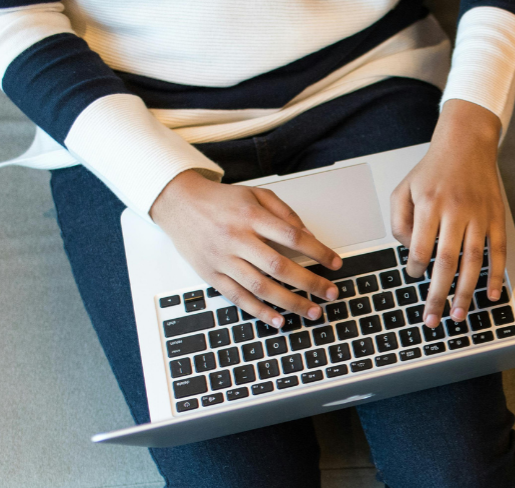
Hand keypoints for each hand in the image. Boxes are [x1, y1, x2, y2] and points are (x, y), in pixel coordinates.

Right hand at [151, 170, 342, 326]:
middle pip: (280, 266)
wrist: (178, 203)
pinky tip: (279, 320)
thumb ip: (284, 213)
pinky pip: (237, 298)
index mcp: (251, 216)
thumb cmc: (221, 200)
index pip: (293, 237)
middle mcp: (237, 238)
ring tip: (313, 311)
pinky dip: (259, 312)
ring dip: (290, 303)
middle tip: (332, 293)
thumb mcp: (256, 194)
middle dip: (310, 283)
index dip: (318, 251)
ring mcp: (223, 259)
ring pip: (260, 287)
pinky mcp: (211, 275)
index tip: (336, 263)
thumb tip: (309, 235)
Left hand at [391, 99, 507, 327]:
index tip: (413, 276)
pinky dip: (496, 275)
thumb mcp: (403, 188)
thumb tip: (411, 252)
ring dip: (465, 292)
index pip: (421, 247)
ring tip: (458, 315)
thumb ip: (399, 222)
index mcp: (429, 204)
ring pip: (473, 261)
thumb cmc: (433, 169)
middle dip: (438, 294)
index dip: (415, 268)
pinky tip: (491, 295)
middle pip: (447, 262)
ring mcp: (479, 215)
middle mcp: (455, 211)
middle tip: (432, 319)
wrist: (467, 143)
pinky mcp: (496, 217)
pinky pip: (498, 251)